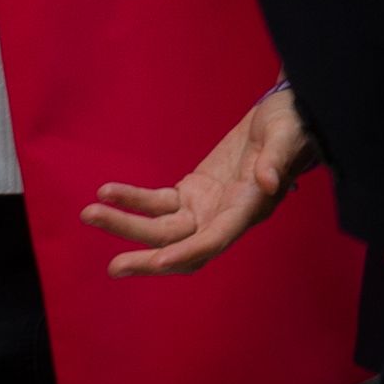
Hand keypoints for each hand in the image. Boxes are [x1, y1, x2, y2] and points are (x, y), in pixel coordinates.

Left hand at [89, 86, 316, 275]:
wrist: (286, 115)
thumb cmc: (293, 124)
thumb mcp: (287, 134)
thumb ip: (276, 158)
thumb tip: (266, 182)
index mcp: (251, 207)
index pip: (217, 238)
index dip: (189, 251)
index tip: (159, 261)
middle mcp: (225, 217)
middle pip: (181, 246)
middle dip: (147, 258)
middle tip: (115, 267)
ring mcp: (206, 208)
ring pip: (161, 230)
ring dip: (126, 226)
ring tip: (90, 214)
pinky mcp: (192, 194)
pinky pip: (156, 204)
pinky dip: (131, 200)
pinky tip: (107, 192)